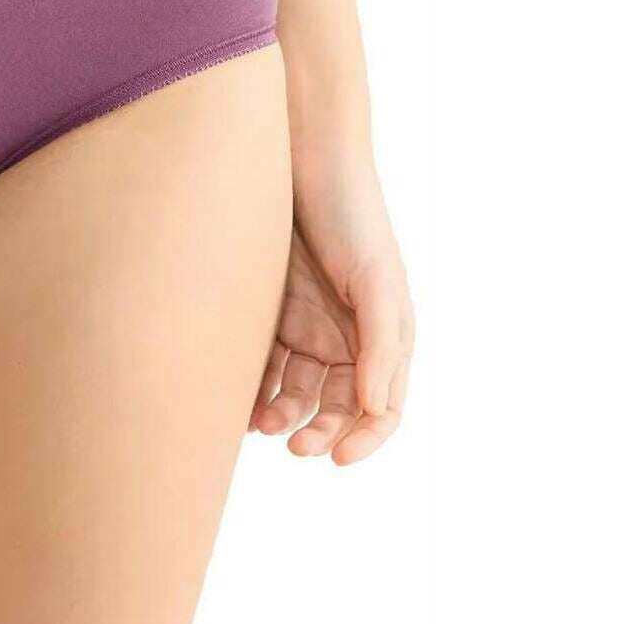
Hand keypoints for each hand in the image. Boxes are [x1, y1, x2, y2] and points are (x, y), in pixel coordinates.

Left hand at [251, 149, 412, 464]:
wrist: (302, 164)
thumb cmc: (351, 218)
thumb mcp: (377, 279)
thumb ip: (381, 343)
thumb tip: (374, 406)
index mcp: (384, 336)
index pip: (382, 405)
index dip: (366, 438)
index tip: (337, 459)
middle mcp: (348, 337)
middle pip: (336, 406)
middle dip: (318, 431)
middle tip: (292, 445)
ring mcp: (308, 325)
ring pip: (295, 392)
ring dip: (281, 415)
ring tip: (261, 424)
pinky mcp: (270, 313)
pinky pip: (264, 364)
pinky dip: (255, 389)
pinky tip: (239, 402)